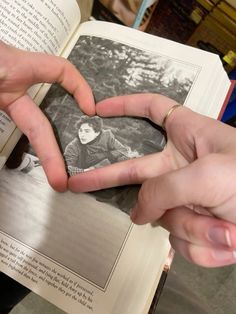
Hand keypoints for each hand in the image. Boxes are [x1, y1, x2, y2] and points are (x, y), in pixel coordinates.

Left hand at [0, 41, 94, 190]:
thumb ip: (2, 82)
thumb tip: (9, 111)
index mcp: (14, 69)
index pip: (59, 72)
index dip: (80, 88)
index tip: (90, 111)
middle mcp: (10, 87)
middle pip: (40, 123)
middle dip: (51, 154)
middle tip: (59, 181)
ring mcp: (1, 100)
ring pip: (23, 131)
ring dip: (34, 155)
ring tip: (46, 178)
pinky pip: (11, 132)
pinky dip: (14, 148)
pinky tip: (21, 163)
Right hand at [69, 93, 235, 266]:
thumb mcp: (208, 176)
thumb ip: (164, 189)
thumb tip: (137, 211)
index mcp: (189, 135)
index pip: (152, 108)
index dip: (125, 105)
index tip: (99, 109)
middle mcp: (182, 165)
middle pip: (136, 170)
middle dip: (106, 178)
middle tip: (77, 182)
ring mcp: (186, 196)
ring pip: (164, 216)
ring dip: (194, 226)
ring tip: (226, 226)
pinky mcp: (193, 222)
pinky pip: (180, 238)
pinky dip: (203, 244)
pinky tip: (227, 239)